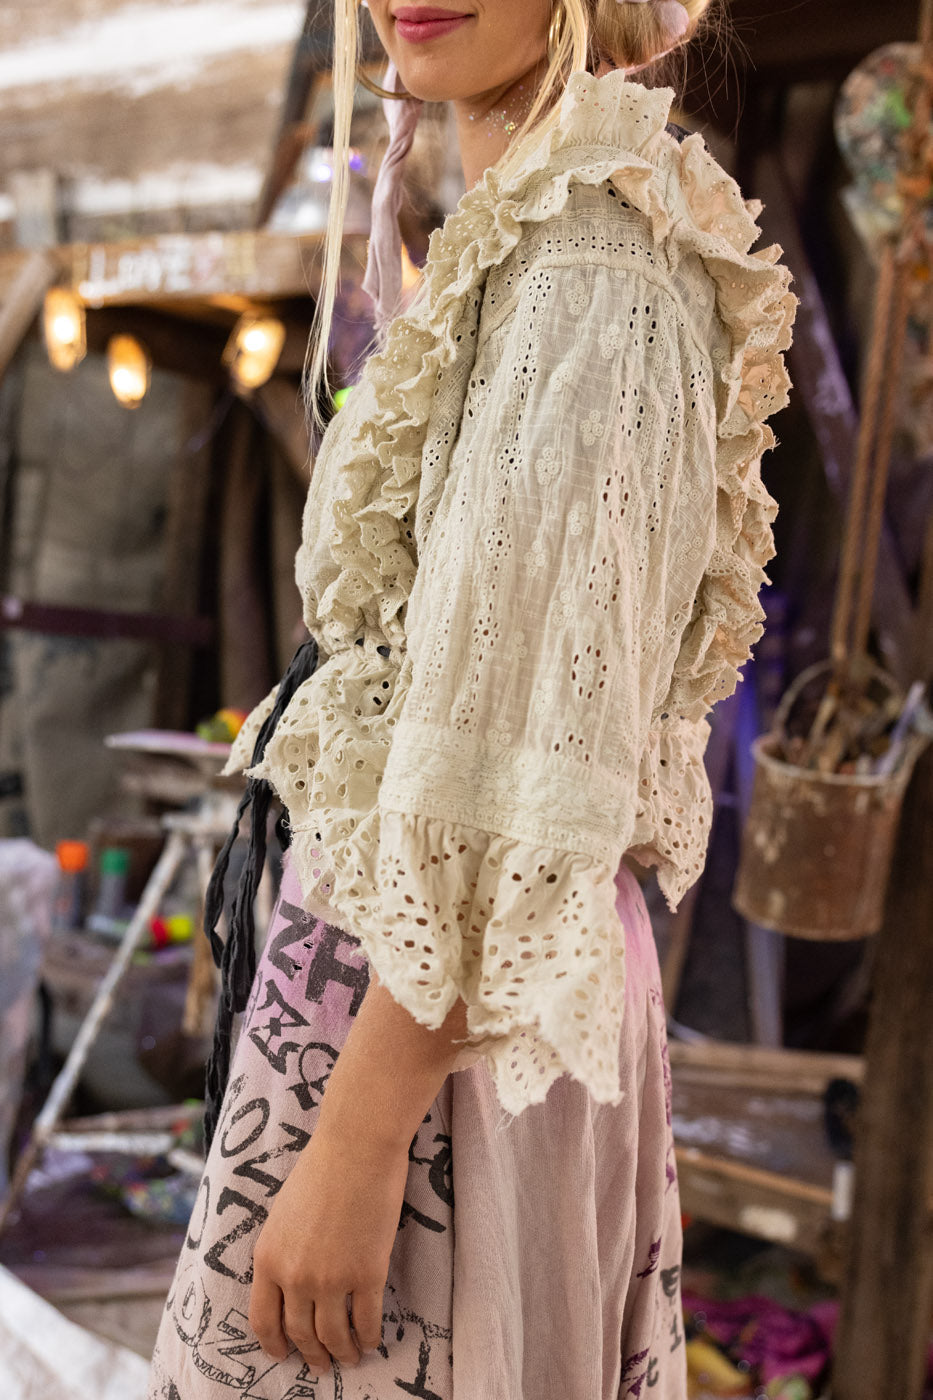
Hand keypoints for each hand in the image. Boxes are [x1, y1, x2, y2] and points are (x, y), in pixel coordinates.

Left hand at [249, 1123, 409, 1369]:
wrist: (356, 1146)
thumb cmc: (321, 1168)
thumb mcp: (283, 1213)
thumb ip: (282, 1250)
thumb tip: (291, 1280)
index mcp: (267, 1258)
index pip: (263, 1320)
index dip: (274, 1344)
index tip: (284, 1355)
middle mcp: (294, 1277)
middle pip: (300, 1333)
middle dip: (312, 1355)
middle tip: (321, 1364)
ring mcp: (331, 1279)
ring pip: (332, 1335)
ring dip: (342, 1353)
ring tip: (350, 1357)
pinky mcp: (367, 1274)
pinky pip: (366, 1321)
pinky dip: (368, 1337)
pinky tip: (371, 1341)